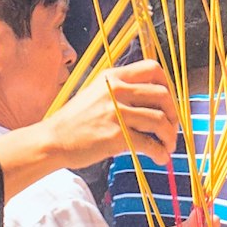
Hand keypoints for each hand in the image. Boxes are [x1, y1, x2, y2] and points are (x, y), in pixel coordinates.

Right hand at [45, 58, 180, 162]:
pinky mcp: (116, 136)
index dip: (168, 85)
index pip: (153, 68)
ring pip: (160, 120)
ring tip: (167, 146)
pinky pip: (150, 144)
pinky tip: (159, 158)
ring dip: (170, 136)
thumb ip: (120, 90)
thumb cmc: (75, 120)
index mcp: (113, 76)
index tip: (169, 102)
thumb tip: (152, 100)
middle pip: (163, 95)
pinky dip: (160, 153)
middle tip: (171, 128)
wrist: (52, 140)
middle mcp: (116, 90)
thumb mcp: (96, 92)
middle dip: (174, 114)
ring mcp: (116, 113)